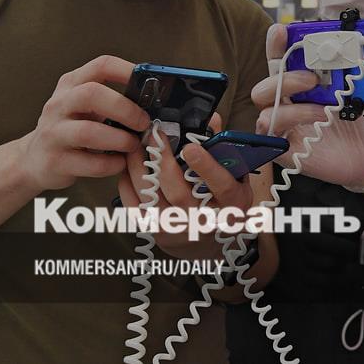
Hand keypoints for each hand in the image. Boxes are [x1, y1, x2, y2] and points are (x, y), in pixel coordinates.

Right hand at [18, 55, 149, 191]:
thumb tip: (152, 102)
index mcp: (71, 85)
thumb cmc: (68, 129)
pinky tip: (119, 162)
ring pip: (88, 132)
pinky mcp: (54, 161)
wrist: (34, 158)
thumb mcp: (83, 106)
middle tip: (143, 122)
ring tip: (132, 145)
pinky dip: (111, 164)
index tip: (149, 83)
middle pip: (92, 94)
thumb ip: (110, 99)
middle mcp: (59, 104)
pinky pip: (90, 163)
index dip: (128, 71)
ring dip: (119, 139)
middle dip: (125, 109)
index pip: (101, 66)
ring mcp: (53, 132)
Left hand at [115, 114, 254, 259]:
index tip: (191, 147)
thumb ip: (224, 148)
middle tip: (152, 134)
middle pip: (178, 192)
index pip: (222, 186)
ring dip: (138, 169)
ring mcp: (178, 230)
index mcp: (232, 204)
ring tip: (134, 145)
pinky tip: (127, 168)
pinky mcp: (157, 234)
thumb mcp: (236, 178)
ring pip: (152, 199)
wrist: (211, 245)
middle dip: (162, 161)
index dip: (206, 167)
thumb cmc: (224, 204)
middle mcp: (205, 221)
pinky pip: (136, 208)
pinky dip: (128, 185)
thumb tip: (211, 117)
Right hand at [251, 24, 363, 191]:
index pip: (278, 65)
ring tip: (323, 109)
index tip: (281, 30)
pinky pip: (273, 138)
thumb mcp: (351, 92)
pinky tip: (316, 122)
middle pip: (263, 88)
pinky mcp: (285, 152)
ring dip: (295, 108)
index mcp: (296, 90)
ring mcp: (283, 130)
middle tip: (312, 79)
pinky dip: (293, 126)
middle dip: (284, 79)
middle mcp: (284, 107)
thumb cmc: (355, 124)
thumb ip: (342, 73)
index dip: (276, 47)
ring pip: (265, 114)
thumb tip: (345, 48)